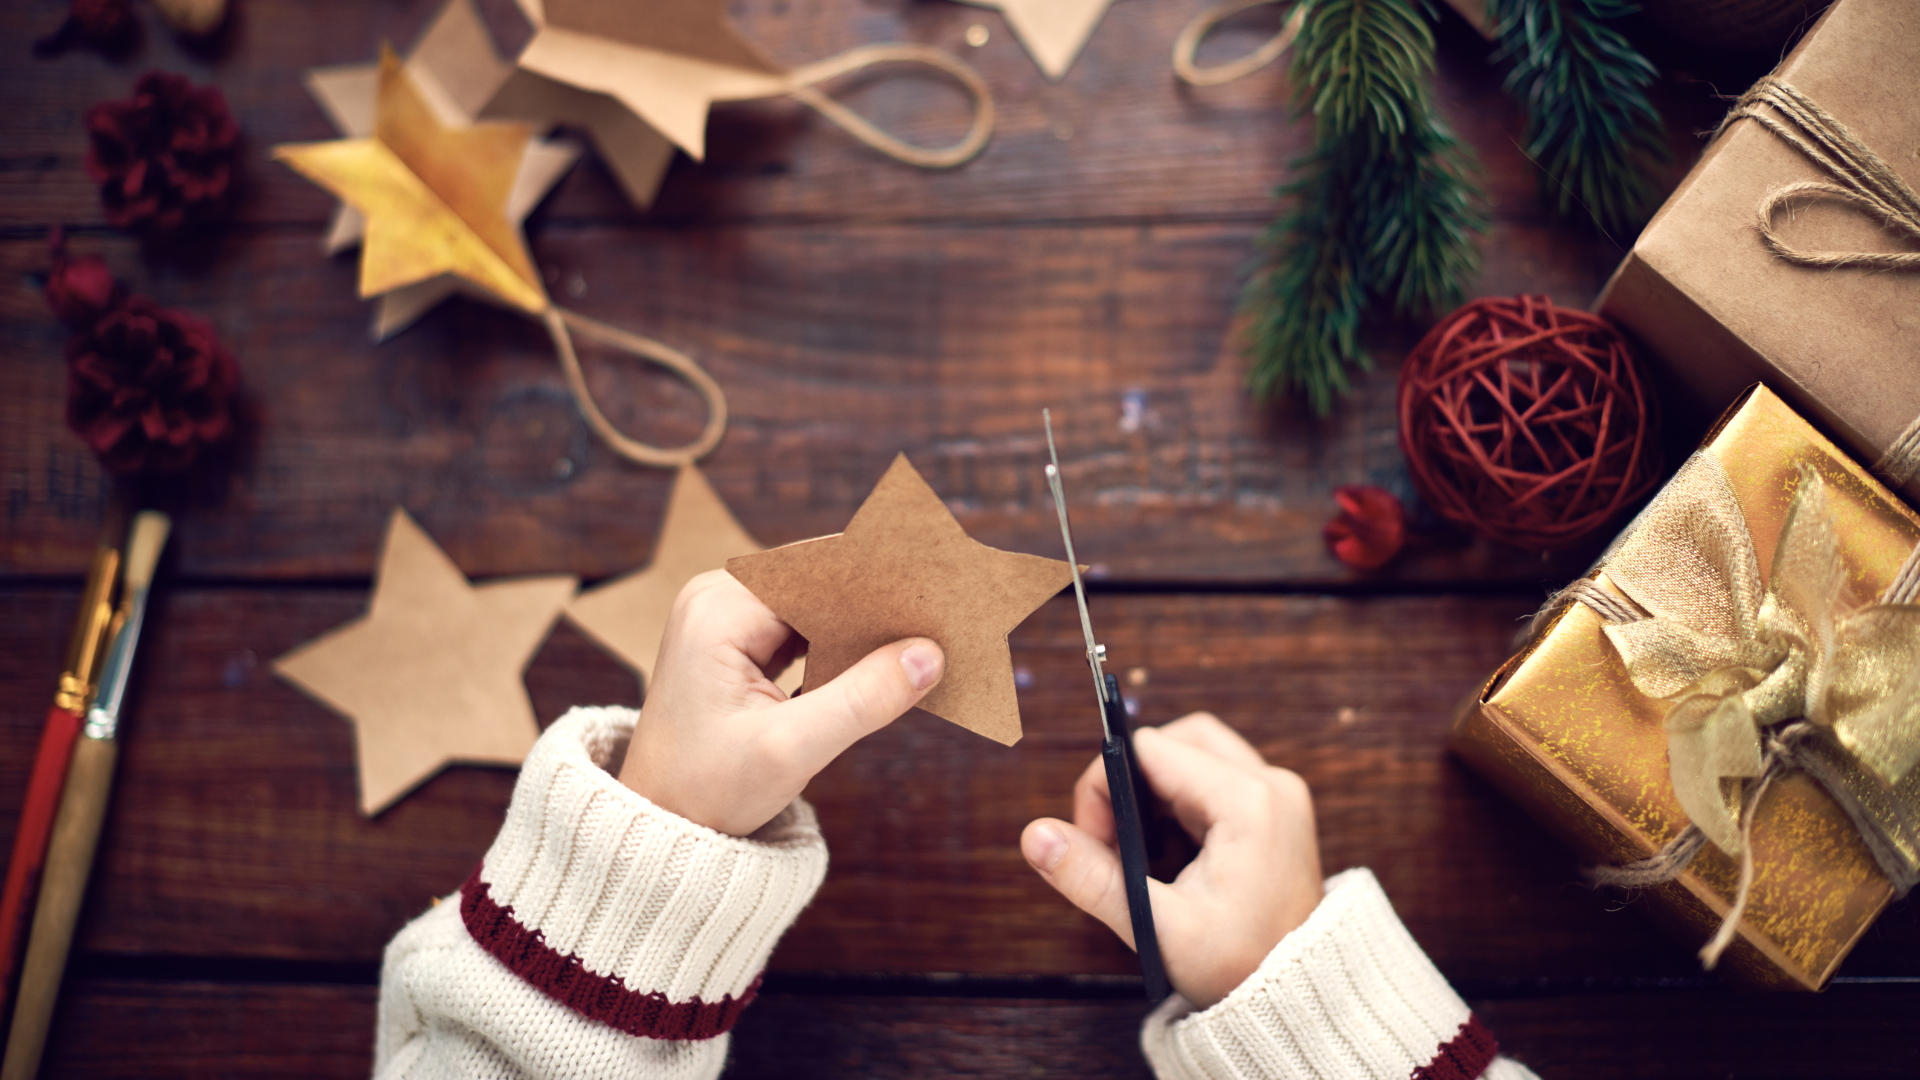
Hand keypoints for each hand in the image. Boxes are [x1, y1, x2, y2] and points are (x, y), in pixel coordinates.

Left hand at [618, 570, 944, 836]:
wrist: (657, 827)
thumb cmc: (707, 791)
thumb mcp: (792, 749)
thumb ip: (864, 699)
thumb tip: (930, 655)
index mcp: (719, 610)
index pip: (818, 570)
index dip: (880, 576)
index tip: (938, 587)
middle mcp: (717, 600)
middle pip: (819, 580)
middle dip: (879, 600)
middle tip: (943, 613)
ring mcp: (725, 620)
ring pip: (816, 603)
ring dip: (866, 623)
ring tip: (926, 635)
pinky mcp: (737, 644)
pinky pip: (804, 627)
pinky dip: (844, 643)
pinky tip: (888, 659)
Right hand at [1020, 712, 1322, 1008]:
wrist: (1300, 1000)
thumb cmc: (1240, 969)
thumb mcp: (1157, 926)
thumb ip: (1092, 878)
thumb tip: (1035, 836)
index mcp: (1249, 803)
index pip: (1149, 751)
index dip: (1106, 787)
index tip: (1095, 841)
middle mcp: (1271, 785)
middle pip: (1176, 741)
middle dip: (1132, 783)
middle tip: (1114, 841)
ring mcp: (1278, 795)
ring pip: (1197, 753)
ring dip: (1157, 791)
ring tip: (1142, 850)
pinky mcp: (1276, 810)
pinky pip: (1218, 778)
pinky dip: (1183, 803)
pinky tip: (1172, 853)